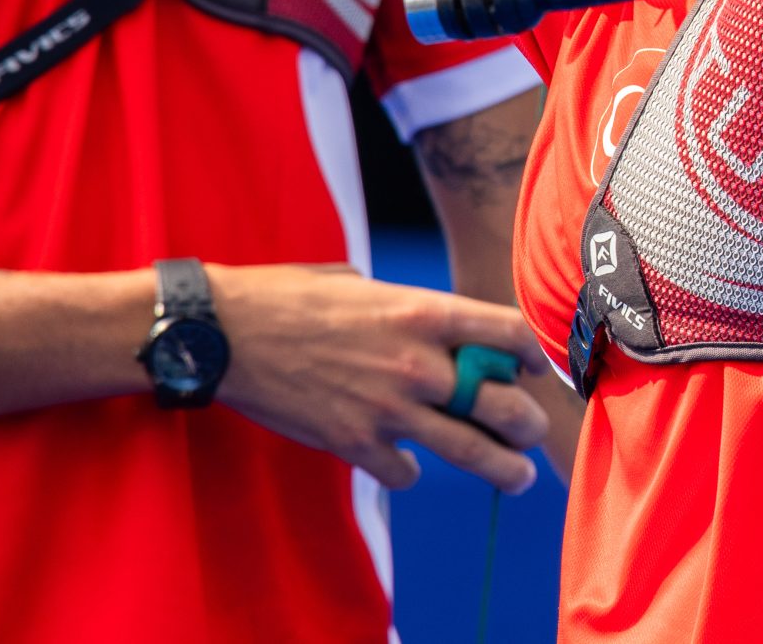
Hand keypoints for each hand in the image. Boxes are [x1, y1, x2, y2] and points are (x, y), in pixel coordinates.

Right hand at [211, 263, 554, 493]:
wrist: (225, 334)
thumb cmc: (291, 298)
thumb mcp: (364, 285)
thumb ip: (408, 311)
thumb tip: (439, 330)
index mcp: (424, 312)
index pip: (509, 333)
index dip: (533, 353)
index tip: (537, 368)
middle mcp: (418, 363)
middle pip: (505, 404)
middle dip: (530, 423)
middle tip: (534, 432)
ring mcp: (389, 408)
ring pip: (471, 451)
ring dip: (504, 468)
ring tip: (519, 477)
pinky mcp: (355, 443)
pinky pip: (406, 472)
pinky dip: (410, 470)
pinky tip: (407, 462)